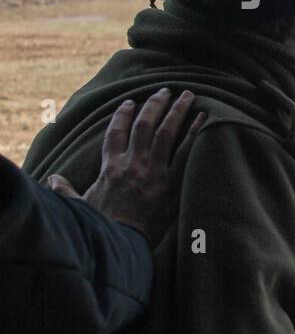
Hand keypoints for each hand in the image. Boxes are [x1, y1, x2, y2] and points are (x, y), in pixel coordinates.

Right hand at [47, 88, 206, 245]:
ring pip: (165, 132)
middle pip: (143, 125)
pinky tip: (202, 118)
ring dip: (176, 111)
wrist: (120, 242)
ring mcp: (153, 171)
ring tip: (187, 95)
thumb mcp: (79, 206)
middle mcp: (132, 163)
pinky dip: (193, 133)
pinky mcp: (170, 182)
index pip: (115, 133)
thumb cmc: (101, 227)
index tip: (130, 102)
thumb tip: (53, 180)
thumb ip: (66, 190)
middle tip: (165, 90)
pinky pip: (184, 151)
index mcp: (110, 167)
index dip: (123, 115)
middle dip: (154, 104)